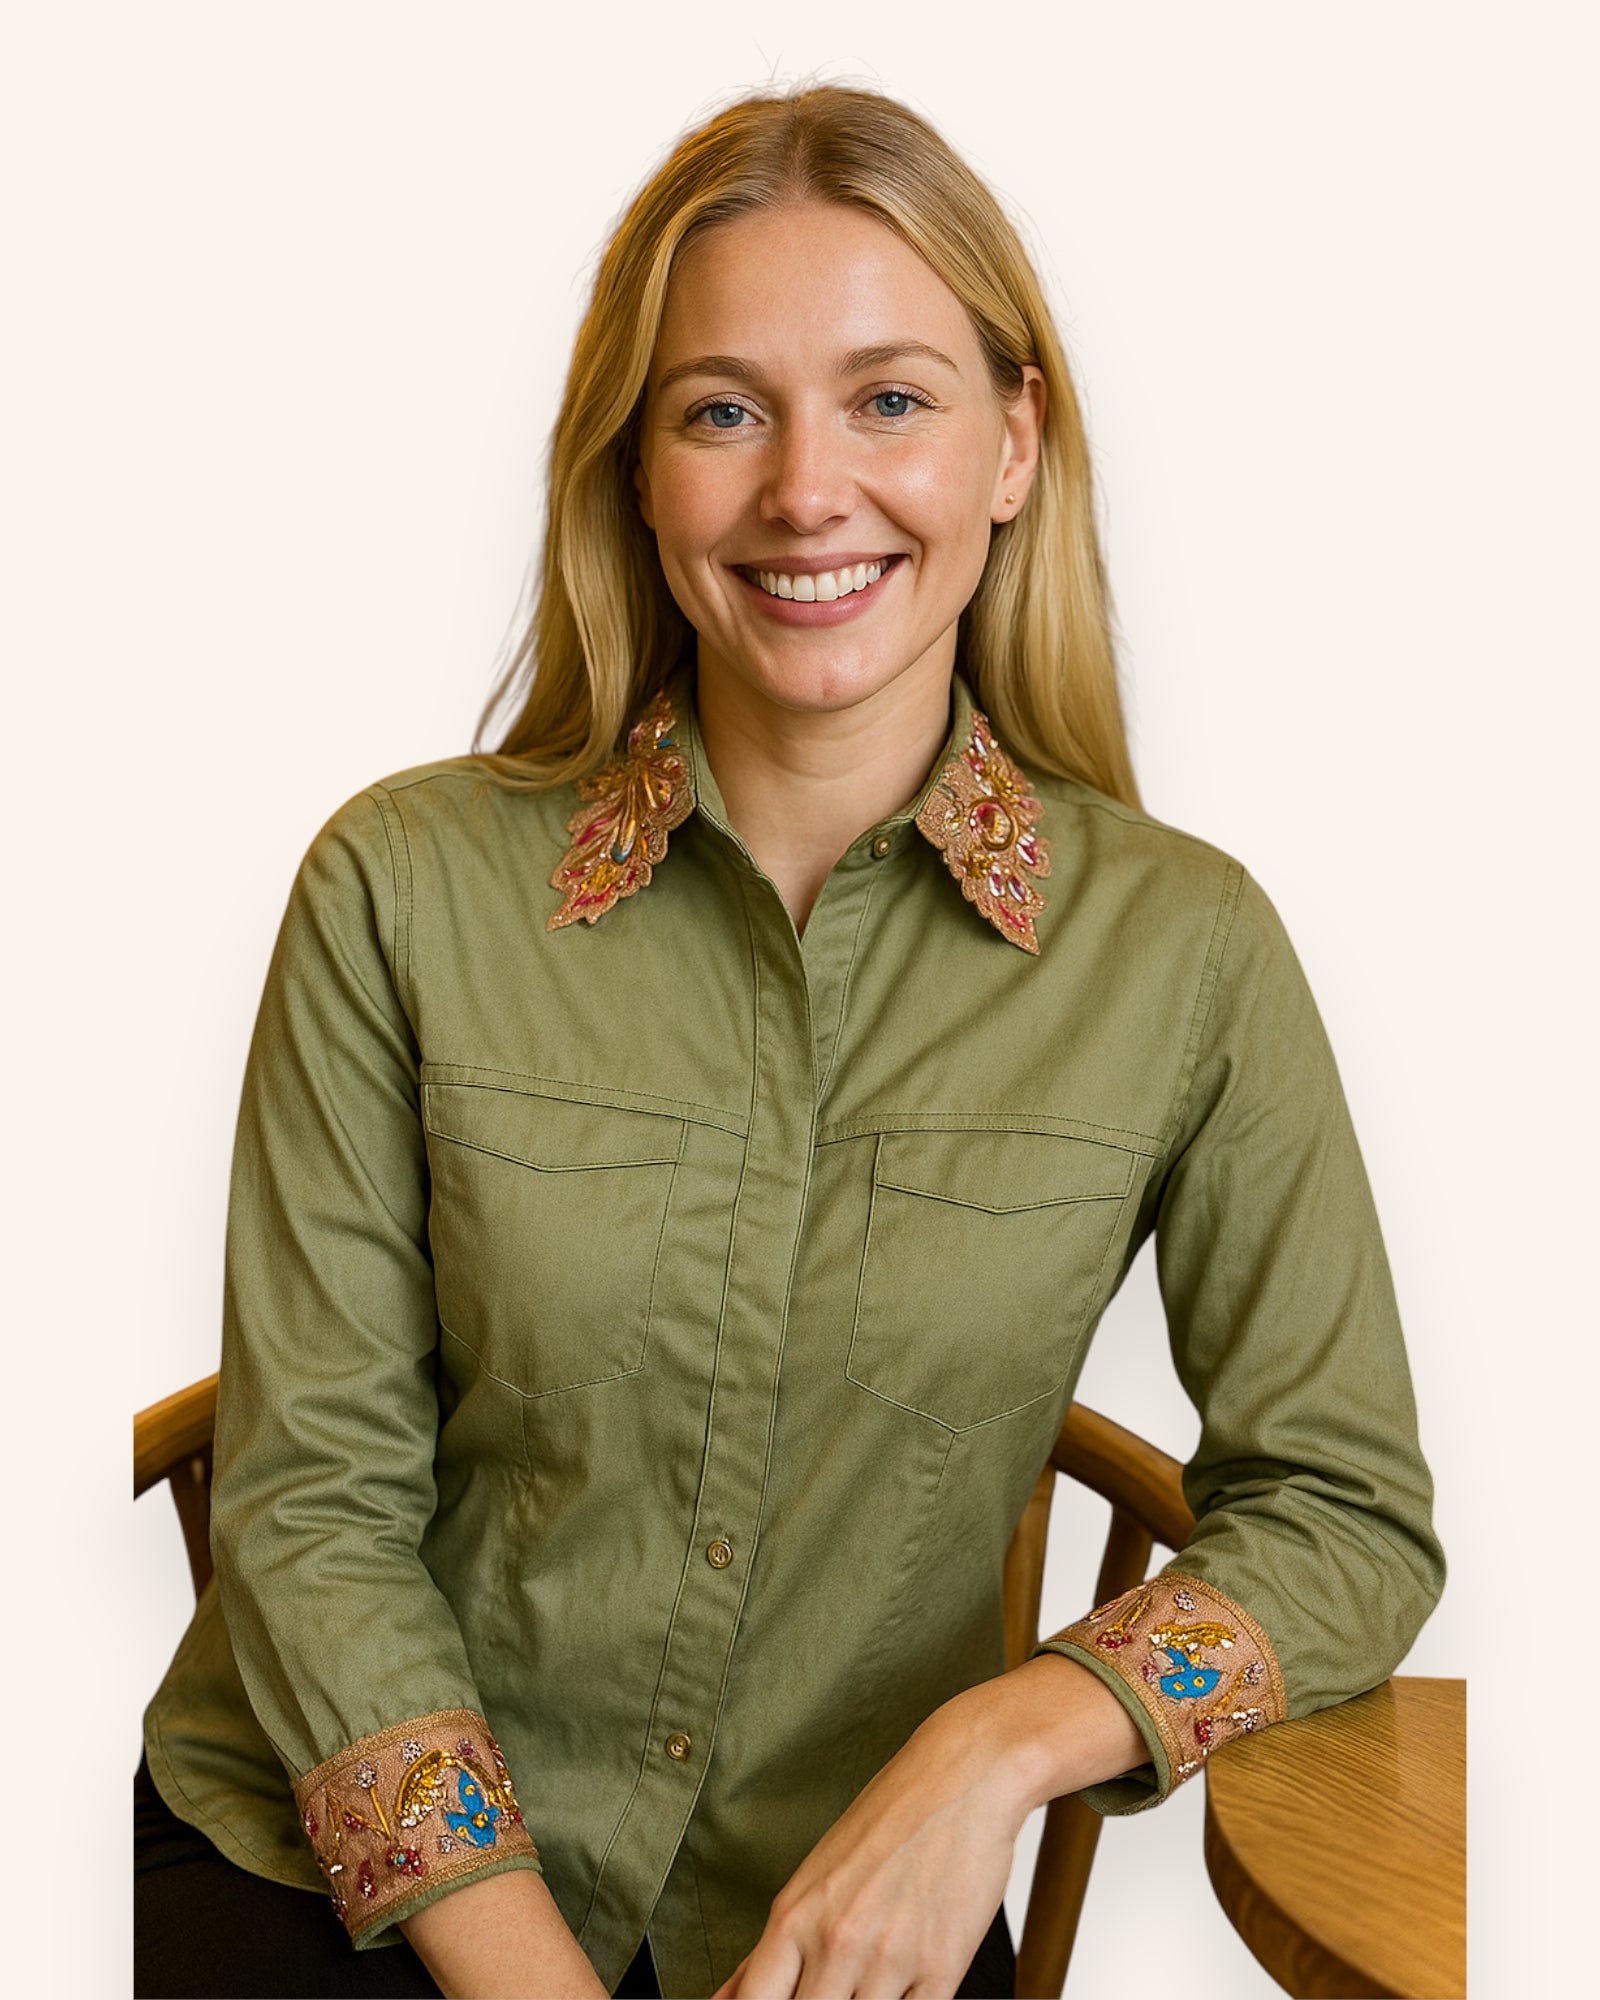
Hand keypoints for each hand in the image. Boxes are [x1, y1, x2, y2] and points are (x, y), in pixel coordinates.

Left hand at [708, 1695, 1030, 1999]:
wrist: (963, 1776)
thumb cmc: (887, 1819)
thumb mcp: (814, 1877)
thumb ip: (770, 1950)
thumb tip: (724, 1999)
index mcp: (794, 1917)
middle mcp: (836, 1942)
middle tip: (835, 1987)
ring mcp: (889, 1958)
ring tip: (872, 1980)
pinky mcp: (942, 1968)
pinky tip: (904, 1987)